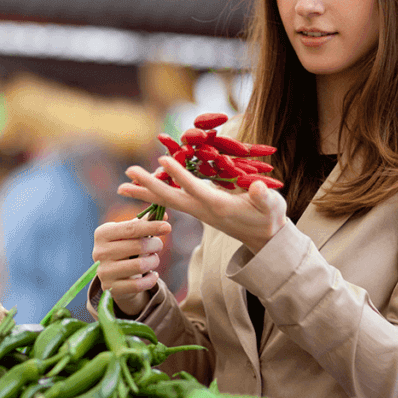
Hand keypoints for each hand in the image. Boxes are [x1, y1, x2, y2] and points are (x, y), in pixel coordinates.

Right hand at [92, 217, 170, 315]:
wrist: (113, 275)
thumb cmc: (125, 248)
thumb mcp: (130, 233)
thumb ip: (145, 223)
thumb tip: (164, 213)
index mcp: (102, 233)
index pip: (131, 228)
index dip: (151, 226)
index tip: (168, 227)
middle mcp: (99, 252)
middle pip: (137, 246)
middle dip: (154, 244)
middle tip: (158, 245)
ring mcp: (103, 272)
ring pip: (140, 266)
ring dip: (154, 261)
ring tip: (154, 259)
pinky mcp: (111, 288)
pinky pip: (139, 285)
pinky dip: (151, 279)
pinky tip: (153, 275)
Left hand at [119, 155, 287, 253]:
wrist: (265, 237)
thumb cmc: (270, 218)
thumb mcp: (272, 206)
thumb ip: (264, 198)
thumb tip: (257, 188)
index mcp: (219, 206)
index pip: (194, 189)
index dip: (179, 174)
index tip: (162, 160)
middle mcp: (203, 209)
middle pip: (171, 197)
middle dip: (149, 185)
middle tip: (127, 172)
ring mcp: (199, 210)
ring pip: (168, 199)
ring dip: (146, 190)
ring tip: (124, 181)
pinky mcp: (199, 207)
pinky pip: (174, 197)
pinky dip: (159, 190)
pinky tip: (145, 184)